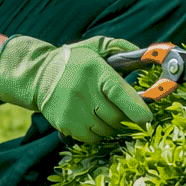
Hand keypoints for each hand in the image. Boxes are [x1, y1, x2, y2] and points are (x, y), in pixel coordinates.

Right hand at [0, 35, 152, 142]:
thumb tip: (145, 56)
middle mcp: (83, 91)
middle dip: (126, 118)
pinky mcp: (66, 124)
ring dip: (111, 126)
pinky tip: (92, 119)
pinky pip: (93, 138)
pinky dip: (97, 133)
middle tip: (125, 113)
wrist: (38, 76)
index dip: (137, 109)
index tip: (147, 118)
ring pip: (107, 130)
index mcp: (94, 70)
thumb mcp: (95, 46)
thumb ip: (120, 47)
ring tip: (104, 112)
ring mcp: (73, 110)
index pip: (120, 93)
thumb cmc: (74, 61)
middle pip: (117, 117)